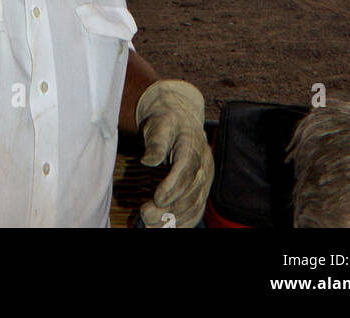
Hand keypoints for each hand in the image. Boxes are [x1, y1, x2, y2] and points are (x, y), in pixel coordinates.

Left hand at [136, 79, 214, 227]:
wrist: (180, 121)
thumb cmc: (166, 123)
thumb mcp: (158, 125)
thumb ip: (155, 142)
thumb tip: (149, 160)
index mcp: (194, 145)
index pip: (187, 169)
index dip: (173, 186)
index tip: (156, 198)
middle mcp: (203, 164)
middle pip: (190, 191)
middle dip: (169, 207)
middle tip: (145, 214)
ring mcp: (204, 179)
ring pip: (194, 205)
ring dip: (173, 219)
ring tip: (149, 224)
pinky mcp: (201, 190)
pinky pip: (196, 210)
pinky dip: (182, 222)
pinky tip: (166, 228)